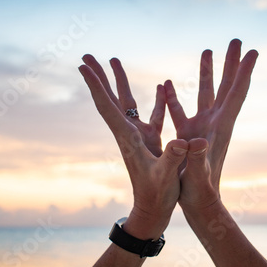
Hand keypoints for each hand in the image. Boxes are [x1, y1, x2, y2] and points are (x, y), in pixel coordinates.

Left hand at [79, 55, 187, 237]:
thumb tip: (183, 141)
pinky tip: (161, 86)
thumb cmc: (157, 195)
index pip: (107, 107)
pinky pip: (151, 114)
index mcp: (128, 138)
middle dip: (98, 76)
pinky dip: (154, 99)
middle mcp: (128, 133)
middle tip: (85, 55)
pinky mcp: (150, 141)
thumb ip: (173, 158)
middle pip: (109, 99)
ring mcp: (138, 136)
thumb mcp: (165, 176)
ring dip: (119, 81)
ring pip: (126, 102)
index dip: (95, 85)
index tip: (82, 66)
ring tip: (114, 60)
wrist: (154, 210)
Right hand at [164, 39, 257, 209]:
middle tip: (237, 40)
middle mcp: (215, 122)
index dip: (244, 72)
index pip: (236, 94)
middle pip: (226, 86)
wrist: (199, 204)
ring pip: (206, 93)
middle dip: (231, 63)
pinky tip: (167, 83)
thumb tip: (198, 142)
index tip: (253, 50)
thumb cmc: (200, 192)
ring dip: (208, 73)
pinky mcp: (189, 134)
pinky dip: (176, 96)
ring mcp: (202, 127)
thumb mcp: (197, 175)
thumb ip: (197, 158)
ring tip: (208, 50)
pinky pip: (182, 109)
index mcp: (220, 127)